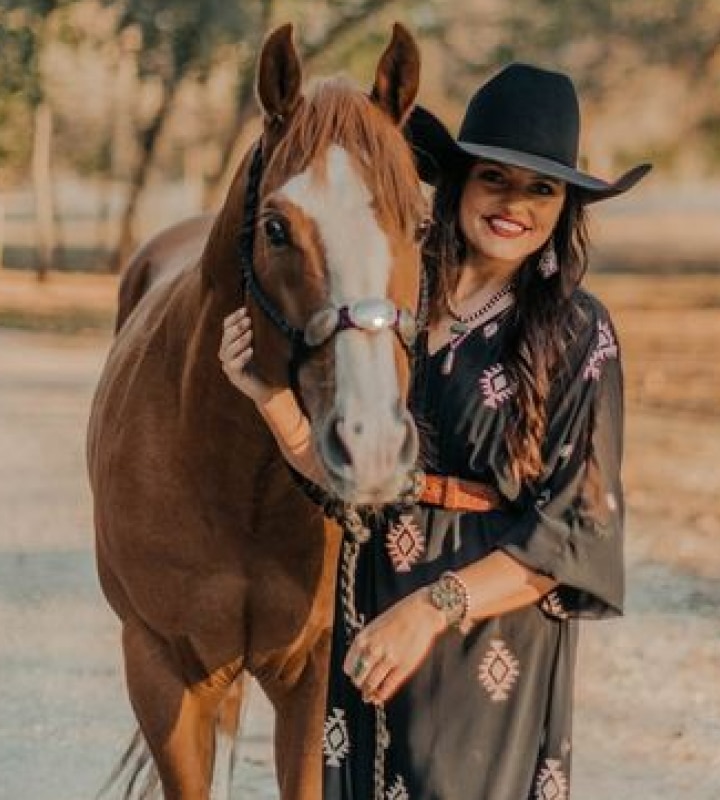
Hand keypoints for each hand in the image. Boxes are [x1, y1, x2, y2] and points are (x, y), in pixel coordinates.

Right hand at [218, 308, 274, 404]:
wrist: (265, 387)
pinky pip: (234, 365)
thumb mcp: (257, 344)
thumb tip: (257, 313)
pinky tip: (250, 351)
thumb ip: (253, 332)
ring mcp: (228, 366)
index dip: (234, 318)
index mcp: (229, 343)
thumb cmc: (262, 365)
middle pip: (226, 338)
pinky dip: (242, 357)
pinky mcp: (235, 377)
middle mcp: (225, 354)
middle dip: (237, 328)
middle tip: (249, 321)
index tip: (245, 310)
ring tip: (250, 334)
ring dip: (239, 341)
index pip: (226, 327)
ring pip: (227, 351)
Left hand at [344, 589, 446, 704]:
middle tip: (362, 686)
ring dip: (368, 692)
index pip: (349, 666)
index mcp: (364, 638)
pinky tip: (379, 697)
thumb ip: (366, 643)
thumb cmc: (398, 617)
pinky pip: (388, 686)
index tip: (354, 675)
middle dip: (359, 683)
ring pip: (371, 684)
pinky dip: (382, 694)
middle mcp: (374, 649)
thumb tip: (359, 662)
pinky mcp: (404, 666)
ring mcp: (389, 658)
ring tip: (369, 695)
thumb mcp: (375, 625)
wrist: (422, 612)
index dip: (352, 673)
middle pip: (359, 677)